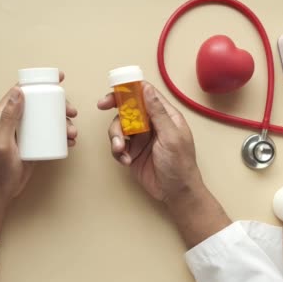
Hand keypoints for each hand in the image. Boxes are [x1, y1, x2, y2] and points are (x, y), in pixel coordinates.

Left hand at [0, 72, 77, 245]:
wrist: (0, 191)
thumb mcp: (2, 141)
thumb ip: (8, 118)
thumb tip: (19, 90)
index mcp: (3, 114)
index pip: (23, 90)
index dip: (41, 82)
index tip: (59, 79)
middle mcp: (15, 120)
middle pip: (40, 103)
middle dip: (59, 104)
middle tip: (72, 112)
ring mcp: (25, 131)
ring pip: (47, 118)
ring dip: (64, 122)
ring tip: (72, 133)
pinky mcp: (33, 143)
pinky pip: (50, 133)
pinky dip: (62, 134)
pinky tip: (70, 140)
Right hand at [97, 81, 200, 206]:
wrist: (175, 193)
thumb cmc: (180, 164)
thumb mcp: (171, 136)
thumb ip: (158, 112)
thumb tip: (147, 89)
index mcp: (165, 115)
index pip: (145, 94)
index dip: (129, 89)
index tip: (116, 89)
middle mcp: (151, 124)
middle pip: (127, 108)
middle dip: (114, 107)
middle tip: (102, 105)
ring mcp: (141, 138)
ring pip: (119, 127)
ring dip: (116, 137)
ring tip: (121, 149)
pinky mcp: (133, 152)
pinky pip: (118, 145)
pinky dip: (118, 152)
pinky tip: (126, 160)